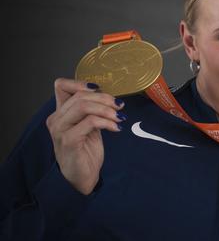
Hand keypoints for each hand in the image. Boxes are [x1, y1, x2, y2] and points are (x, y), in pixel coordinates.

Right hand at [45, 78, 123, 194]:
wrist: (82, 176)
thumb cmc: (85, 151)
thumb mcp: (89, 126)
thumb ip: (93, 111)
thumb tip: (111, 98)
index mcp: (60, 113)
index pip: (61, 86)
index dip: (81, 83)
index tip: (100, 89)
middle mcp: (56, 119)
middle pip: (80, 96)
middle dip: (104, 98)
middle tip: (119, 106)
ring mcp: (60, 130)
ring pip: (83, 106)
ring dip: (107, 110)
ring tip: (119, 118)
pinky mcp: (68, 141)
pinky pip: (90, 122)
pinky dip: (107, 122)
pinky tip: (116, 128)